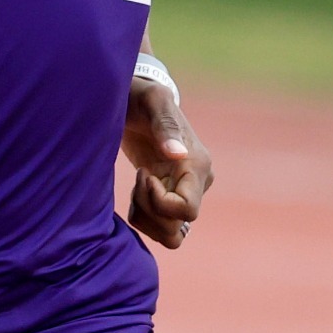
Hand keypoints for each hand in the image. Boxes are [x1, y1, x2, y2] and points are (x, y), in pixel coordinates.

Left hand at [122, 77, 213, 249]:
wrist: (134, 101)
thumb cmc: (141, 97)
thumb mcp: (151, 101)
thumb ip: (164, 124)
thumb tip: (176, 153)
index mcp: (197, 164)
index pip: (187, 210)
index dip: (159, 202)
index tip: (143, 174)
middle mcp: (198, 183)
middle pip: (176, 226)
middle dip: (148, 208)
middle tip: (138, 177)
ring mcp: (186, 193)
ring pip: (171, 235)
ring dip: (146, 219)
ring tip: (137, 186)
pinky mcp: (171, 199)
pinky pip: (163, 230)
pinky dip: (145, 220)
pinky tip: (137, 192)